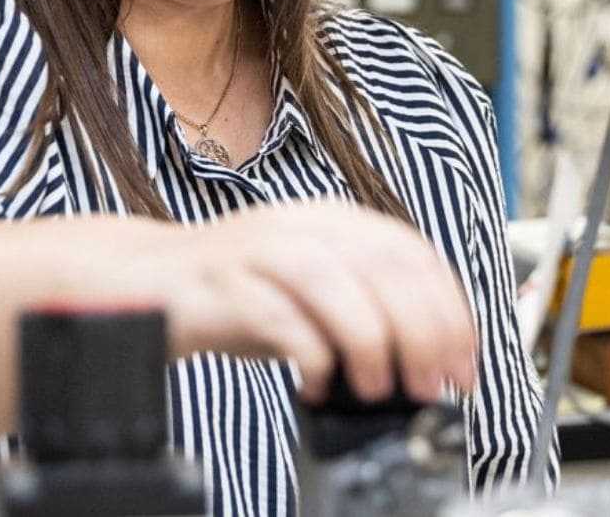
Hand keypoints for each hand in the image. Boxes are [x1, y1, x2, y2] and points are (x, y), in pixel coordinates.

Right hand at [150, 201, 476, 404]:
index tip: (462, 364)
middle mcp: (299, 224)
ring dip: (368, 341)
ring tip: (377, 387)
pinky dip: (308, 354)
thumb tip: (430, 359)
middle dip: (421, 333)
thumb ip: (366, 308)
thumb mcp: (314, 292)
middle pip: (382, 265)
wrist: (148, 283)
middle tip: (430, 383)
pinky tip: (315, 383)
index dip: (449, 311)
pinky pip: (277, 315)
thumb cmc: (235, 294)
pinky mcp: (221, 281)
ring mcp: (257, 248)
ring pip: (334, 282)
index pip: (412, 253)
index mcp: (331, 221)